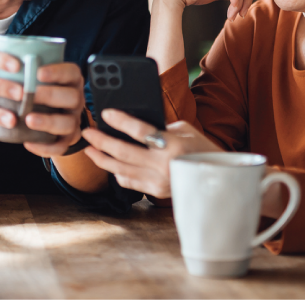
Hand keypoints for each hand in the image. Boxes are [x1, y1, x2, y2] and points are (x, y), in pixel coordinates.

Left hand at [20, 62, 85, 158]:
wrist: (53, 114)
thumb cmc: (41, 90)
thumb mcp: (40, 77)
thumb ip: (29, 69)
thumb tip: (5, 58)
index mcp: (71, 80)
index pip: (72, 72)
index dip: (57, 72)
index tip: (38, 73)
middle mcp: (76, 99)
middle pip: (73, 97)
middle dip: (51, 96)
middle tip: (30, 95)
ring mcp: (73, 120)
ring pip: (68, 123)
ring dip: (48, 121)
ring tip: (28, 120)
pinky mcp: (67, 139)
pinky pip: (61, 146)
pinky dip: (45, 147)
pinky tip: (28, 143)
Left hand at [81, 109, 223, 197]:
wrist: (217, 178)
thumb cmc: (201, 148)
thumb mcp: (185, 130)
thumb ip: (161, 126)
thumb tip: (134, 124)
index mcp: (173, 145)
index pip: (141, 131)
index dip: (121, 121)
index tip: (105, 114)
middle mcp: (164, 165)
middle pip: (123, 152)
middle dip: (101, 141)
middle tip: (87, 132)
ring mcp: (158, 181)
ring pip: (121, 169)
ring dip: (102, 158)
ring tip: (89, 148)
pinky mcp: (156, 192)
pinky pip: (129, 181)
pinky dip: (116, 172)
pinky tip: (108, 163)